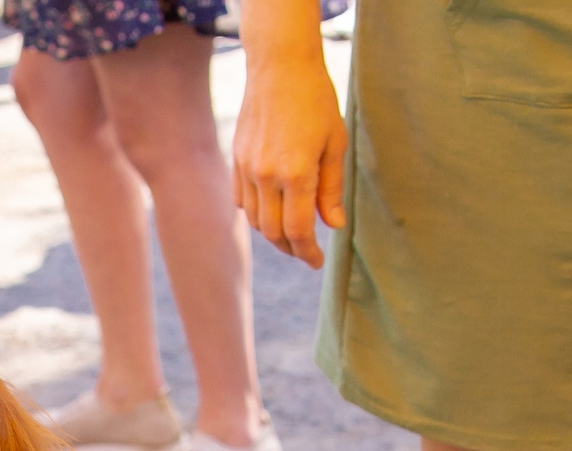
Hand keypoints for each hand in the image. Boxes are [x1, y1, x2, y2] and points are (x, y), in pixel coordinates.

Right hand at [233, 27, 348, 266]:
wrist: (279, 67)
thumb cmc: (315, 101)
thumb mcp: (334, 143)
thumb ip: (331, 189)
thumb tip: (332, 225)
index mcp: (296, 173)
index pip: (298, 231)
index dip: (308, 252)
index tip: (317, 261)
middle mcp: (267, 176)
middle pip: (274, 232)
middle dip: (291, 248)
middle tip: (306, 252)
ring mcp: (247, 169)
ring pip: (256, 220)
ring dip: (274, 233)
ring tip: (292, 232)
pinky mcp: (236, 161)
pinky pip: (243, 201)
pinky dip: (257, 213)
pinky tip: (273, 209)